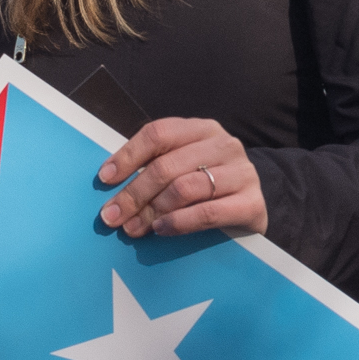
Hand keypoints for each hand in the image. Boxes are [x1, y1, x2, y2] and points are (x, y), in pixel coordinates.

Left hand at [98, 117, 266, 239]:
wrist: (254, 207)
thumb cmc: (208, 187)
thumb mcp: (184, 167)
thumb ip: (155, 167)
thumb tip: (110, 184)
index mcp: (202, 129)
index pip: (158, 133)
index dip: (127, 155)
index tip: (104, 178)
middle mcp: (224, 145)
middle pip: (166, 166)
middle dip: (133, 194)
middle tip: (112, 216)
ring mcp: (242, 172)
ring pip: (184, 188)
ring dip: (152, 211)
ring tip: (134, 228)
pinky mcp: (252, 202)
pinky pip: (208, 213)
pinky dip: (179, 222)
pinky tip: (161, 230)